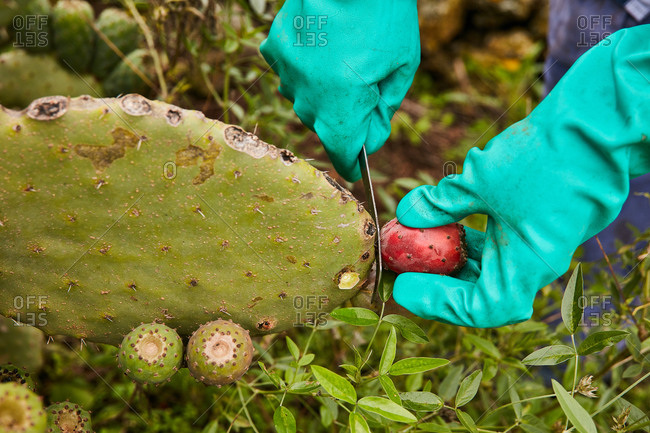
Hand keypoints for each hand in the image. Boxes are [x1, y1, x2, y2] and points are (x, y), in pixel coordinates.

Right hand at [260, 0, 419, 181]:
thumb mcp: (402, 65)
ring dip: (325, 95)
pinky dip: (306, 72)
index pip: (342, 153)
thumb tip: (369, 140)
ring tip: (344, 62)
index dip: (351, 164)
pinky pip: (289, 75)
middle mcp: (307, 95)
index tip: (356, 169)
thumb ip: (385, 109)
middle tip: (367, 90)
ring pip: (305, 102)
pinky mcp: (274, 48)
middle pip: (325, 127)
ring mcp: (286, 72)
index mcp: (342, 104)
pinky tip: (321, 51)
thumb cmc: (385, 12)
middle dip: (346, 119)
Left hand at [393, 26, 649, 326]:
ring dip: (456, 257)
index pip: (480, 309)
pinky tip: (453, 218)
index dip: (437, 303)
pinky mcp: (540, 224)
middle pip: (484, 291)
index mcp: (526, 267)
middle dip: (442, 281)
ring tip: (424, 240)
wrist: (599, 125)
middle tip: (408, 266)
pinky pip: (502, 244)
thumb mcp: (481, 181)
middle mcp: (536, 263)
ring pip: (493, 266)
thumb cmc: (544, 158)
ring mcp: (540, 244)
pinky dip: (475, 237)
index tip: (404, 286)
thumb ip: (442, 203)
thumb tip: (408, 214)